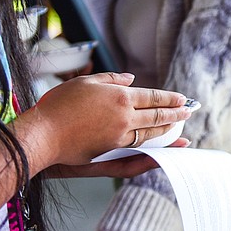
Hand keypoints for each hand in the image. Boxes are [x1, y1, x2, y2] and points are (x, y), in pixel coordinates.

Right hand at [23, 72, 191, 170]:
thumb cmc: (57, 105)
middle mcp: (124, 116)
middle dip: (176, 113)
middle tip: (189, 112)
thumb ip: (111, 80)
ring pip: (150, 133)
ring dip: (167, 130)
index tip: (182, 99)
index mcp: (120, 96)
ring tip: (179, 127)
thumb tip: (130, 79)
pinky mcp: (110, 151)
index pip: (153, 97)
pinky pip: (139, 148)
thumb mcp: (84, 83)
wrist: (41, 134)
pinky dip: (153, 146)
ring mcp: (119, 136)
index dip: (170, 98)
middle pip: (157, 116)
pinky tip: (162, 147)